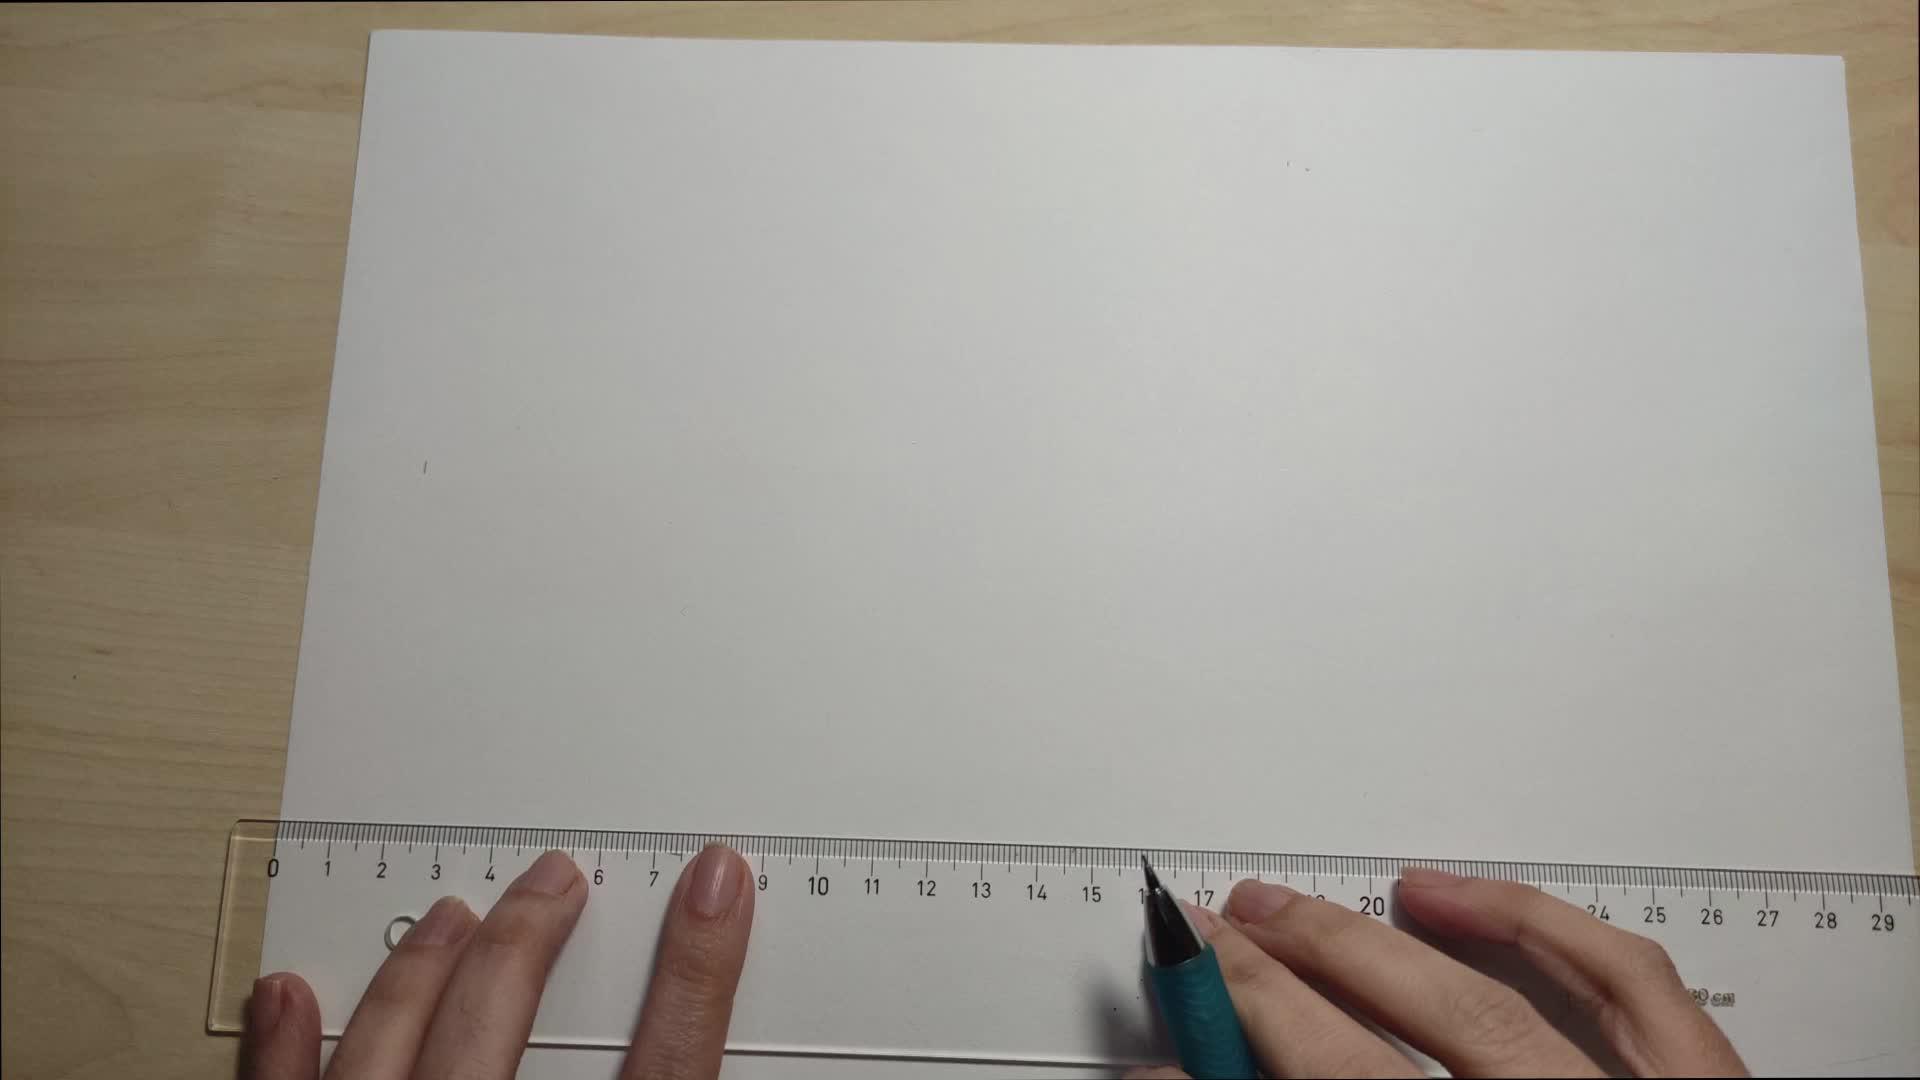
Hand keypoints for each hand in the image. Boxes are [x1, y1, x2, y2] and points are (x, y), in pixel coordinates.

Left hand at [244, 843, 754, 1079]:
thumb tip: (705, 1052)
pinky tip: (287, 991)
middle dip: (531, 935)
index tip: (718, 886)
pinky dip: (280, 1047)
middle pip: (501, 1026)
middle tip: (555, 877)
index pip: (666, 1069)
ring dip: (420, 969)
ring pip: (388, 1044)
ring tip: (451, 915)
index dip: (699, 970)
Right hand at [1131, 868, 1747, 1078]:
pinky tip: (1447, 895)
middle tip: (1212, 939)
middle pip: (1384, 1061)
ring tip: (1290, 909)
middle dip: (1280, 983)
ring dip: (1368, 947)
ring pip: (1488, 1010)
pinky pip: (1623, 980)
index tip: (1178, 1021)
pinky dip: (1528, 920)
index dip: (1245, 1045)